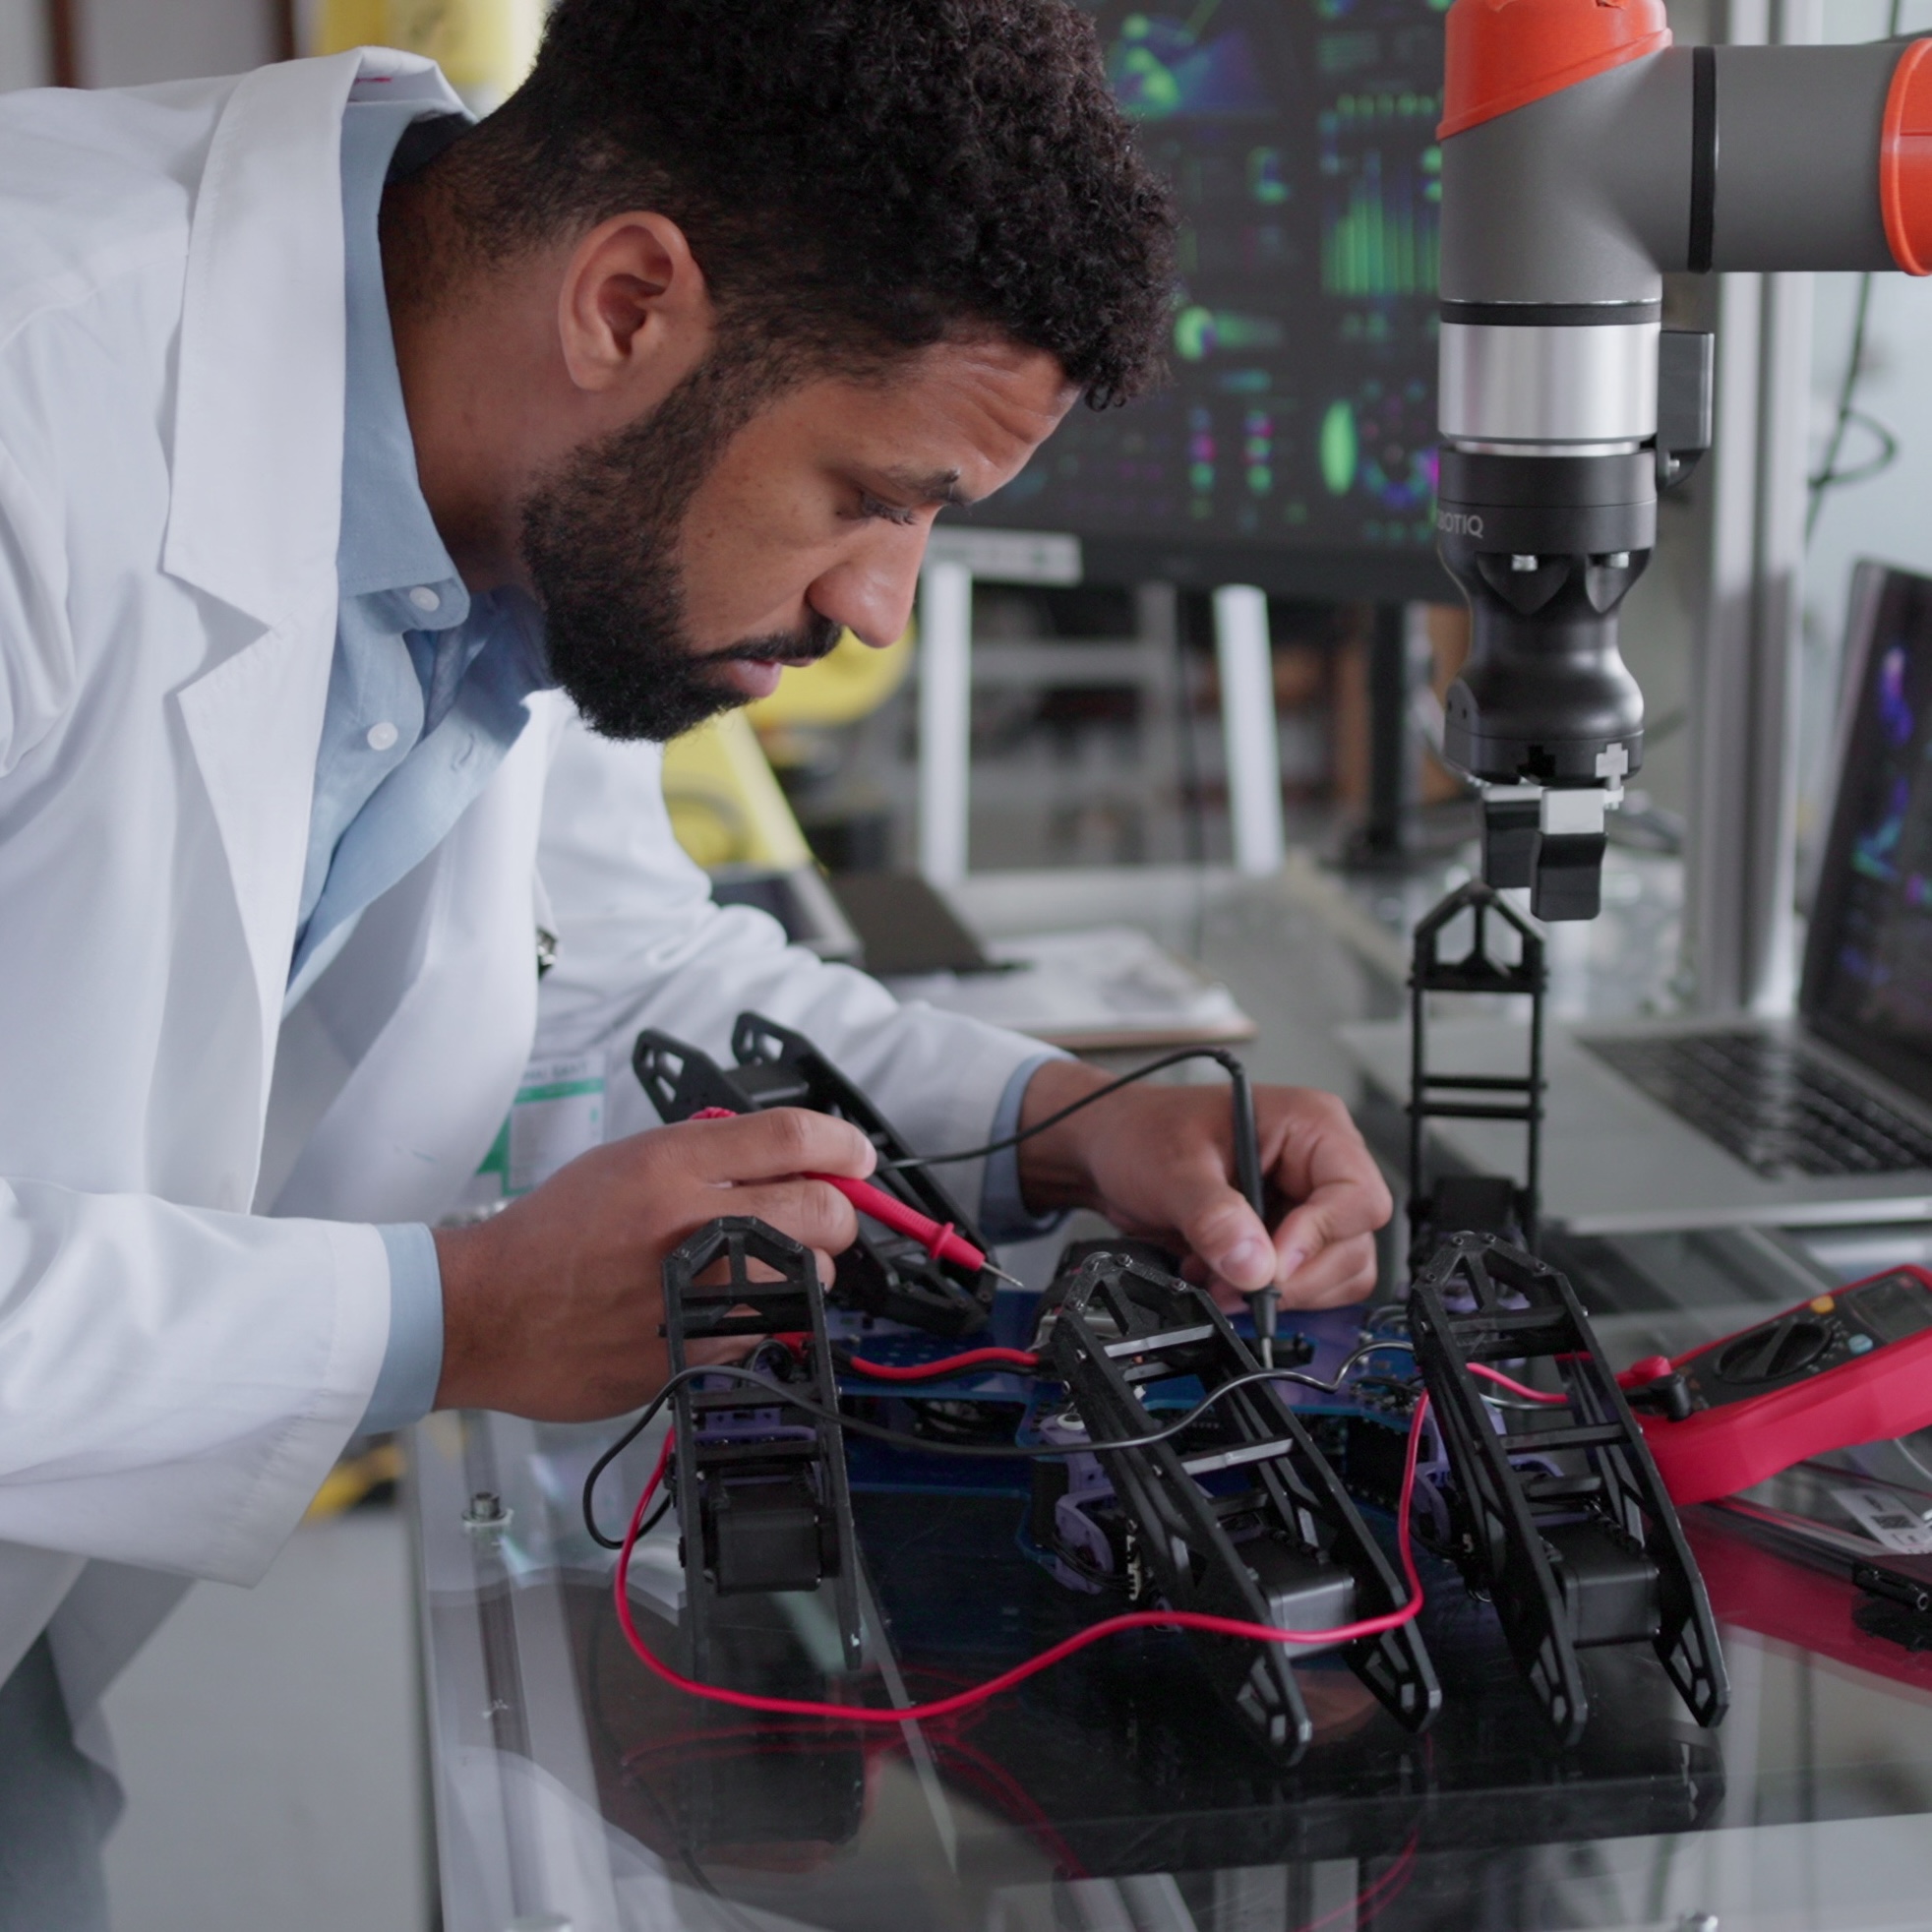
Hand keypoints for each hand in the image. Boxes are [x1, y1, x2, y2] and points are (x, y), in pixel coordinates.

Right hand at [432, 1108, 874, 1419]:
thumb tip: (785, 1159)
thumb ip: (704, 1157)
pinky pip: (768, 1332)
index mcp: (669, 1165)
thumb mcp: (623, 1163)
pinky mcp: (695, 1351)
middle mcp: (689, 1224)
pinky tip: (722, 1313)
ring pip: (809, 1279)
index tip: (856, 1157)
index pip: (789, 1137)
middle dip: (839, 1215)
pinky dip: (763, 1321)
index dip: (841, 1145)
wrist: (487, 1310)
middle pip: (821, 1210)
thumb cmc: (551, 1236)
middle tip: (825, 1219)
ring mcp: (696, 1293)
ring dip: (806, 1274)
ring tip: (764, 1271)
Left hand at [1013, 1060, 1391, 1309]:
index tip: (1269, 1266)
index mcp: (1310, 1124)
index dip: (1319, 1239)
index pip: (1357, 1197)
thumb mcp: (1174, 1170)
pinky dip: (1267, 1294)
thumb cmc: (1143, 1132)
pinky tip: (1224, 1276)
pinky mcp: (1289, 1235)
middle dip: (1295, 1277)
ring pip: (1339, 1271)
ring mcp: (1307, 1202)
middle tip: (1237, 1285)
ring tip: (1221, 1279)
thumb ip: (1214, 1218)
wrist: (1111, 1149)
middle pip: (1353, 1244)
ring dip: (1281, 1291)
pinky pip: (1307, 1283)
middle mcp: (1320, 1163)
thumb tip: (1255, 1267)